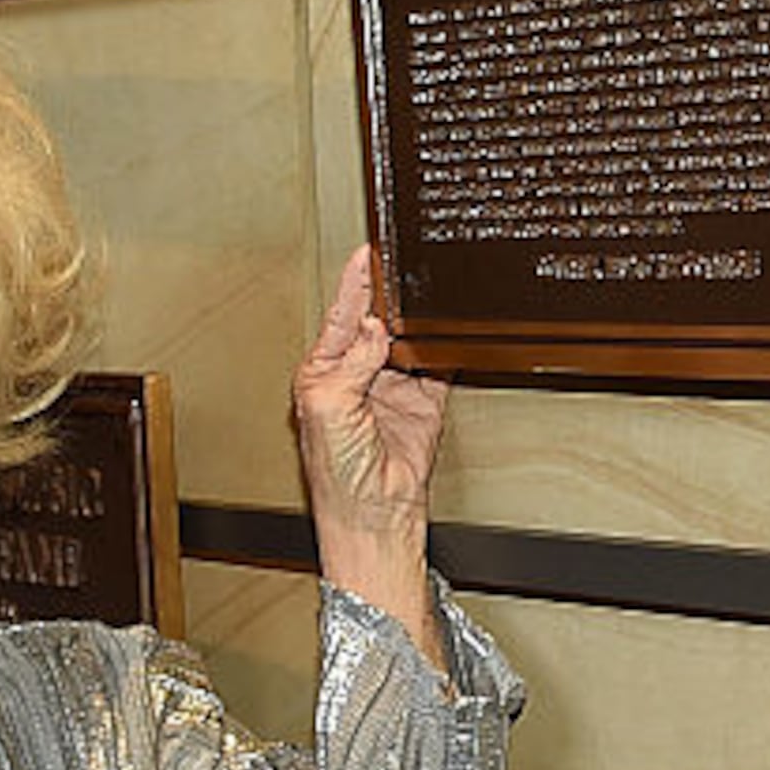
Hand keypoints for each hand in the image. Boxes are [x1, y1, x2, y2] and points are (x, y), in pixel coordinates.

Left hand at [292, 245, 448, 666]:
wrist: (375, 515)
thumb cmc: (336, 475)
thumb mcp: (329, 405)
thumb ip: (352, 360)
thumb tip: (374, 327)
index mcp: (322, 373)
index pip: (341, 317)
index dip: (354, 285)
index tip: (366, 254)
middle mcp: (356, 376)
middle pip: (376, 322)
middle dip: (388, 297)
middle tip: (404, 268)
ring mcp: (391, 387)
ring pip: (407, 339)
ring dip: (415, 322)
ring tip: (426, 295)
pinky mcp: (424, 402)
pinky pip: (437, 365)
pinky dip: (444, 349)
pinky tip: (447, 331)